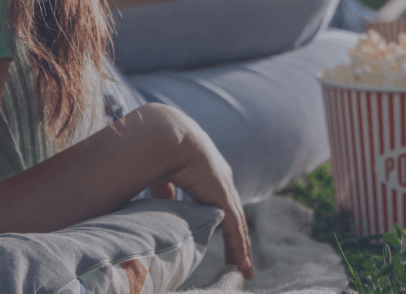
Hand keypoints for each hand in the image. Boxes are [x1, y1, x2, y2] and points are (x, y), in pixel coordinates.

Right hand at [131, 104, 253, 278]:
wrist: (167, 136)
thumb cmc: (160, 150)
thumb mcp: (165, 174)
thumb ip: (167, 191)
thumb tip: (163, 205)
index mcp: (209, 172)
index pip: (221, 202)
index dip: (224, 219)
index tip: (223, 234)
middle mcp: (222, 180)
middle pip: (234, 216)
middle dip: (238, 238)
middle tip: (241, 261)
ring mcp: (225, 189)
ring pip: (238, 226)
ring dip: (241, 248)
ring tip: (244, 269)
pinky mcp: (223, 198)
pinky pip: (234, 229)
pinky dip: (238, 248)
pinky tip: (242, 264)